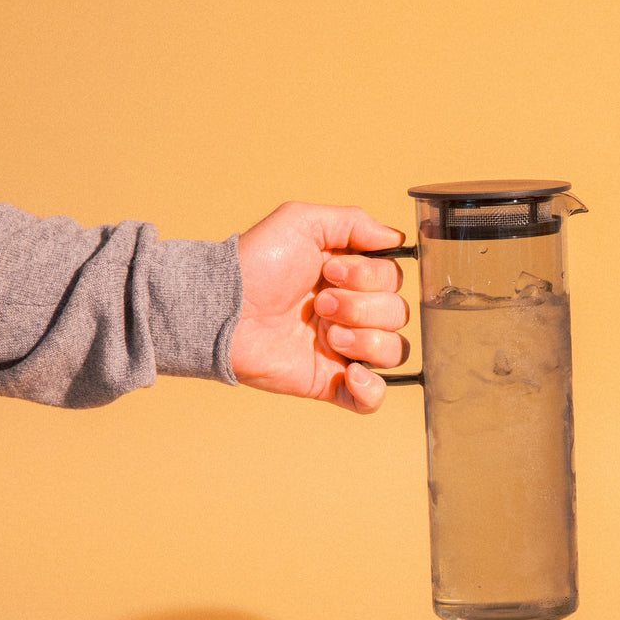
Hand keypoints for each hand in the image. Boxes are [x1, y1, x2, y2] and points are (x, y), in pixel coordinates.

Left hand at [232, 201, 408, 413]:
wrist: (223, 309)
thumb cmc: (255, 263)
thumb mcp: (302, 222)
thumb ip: (353, 221)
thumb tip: (395, 237)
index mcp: (350, 278)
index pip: (393, 279)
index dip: (369, 277)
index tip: (330, 272)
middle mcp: (352, 312)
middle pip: (397, 314)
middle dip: (361, 307)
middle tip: (320, 304)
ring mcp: (343, 349)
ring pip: (394, 351)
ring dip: (366, 341)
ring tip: (328, 335)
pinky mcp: (328, 381)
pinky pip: (372, 399)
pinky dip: (372, 389)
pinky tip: (350, 373)